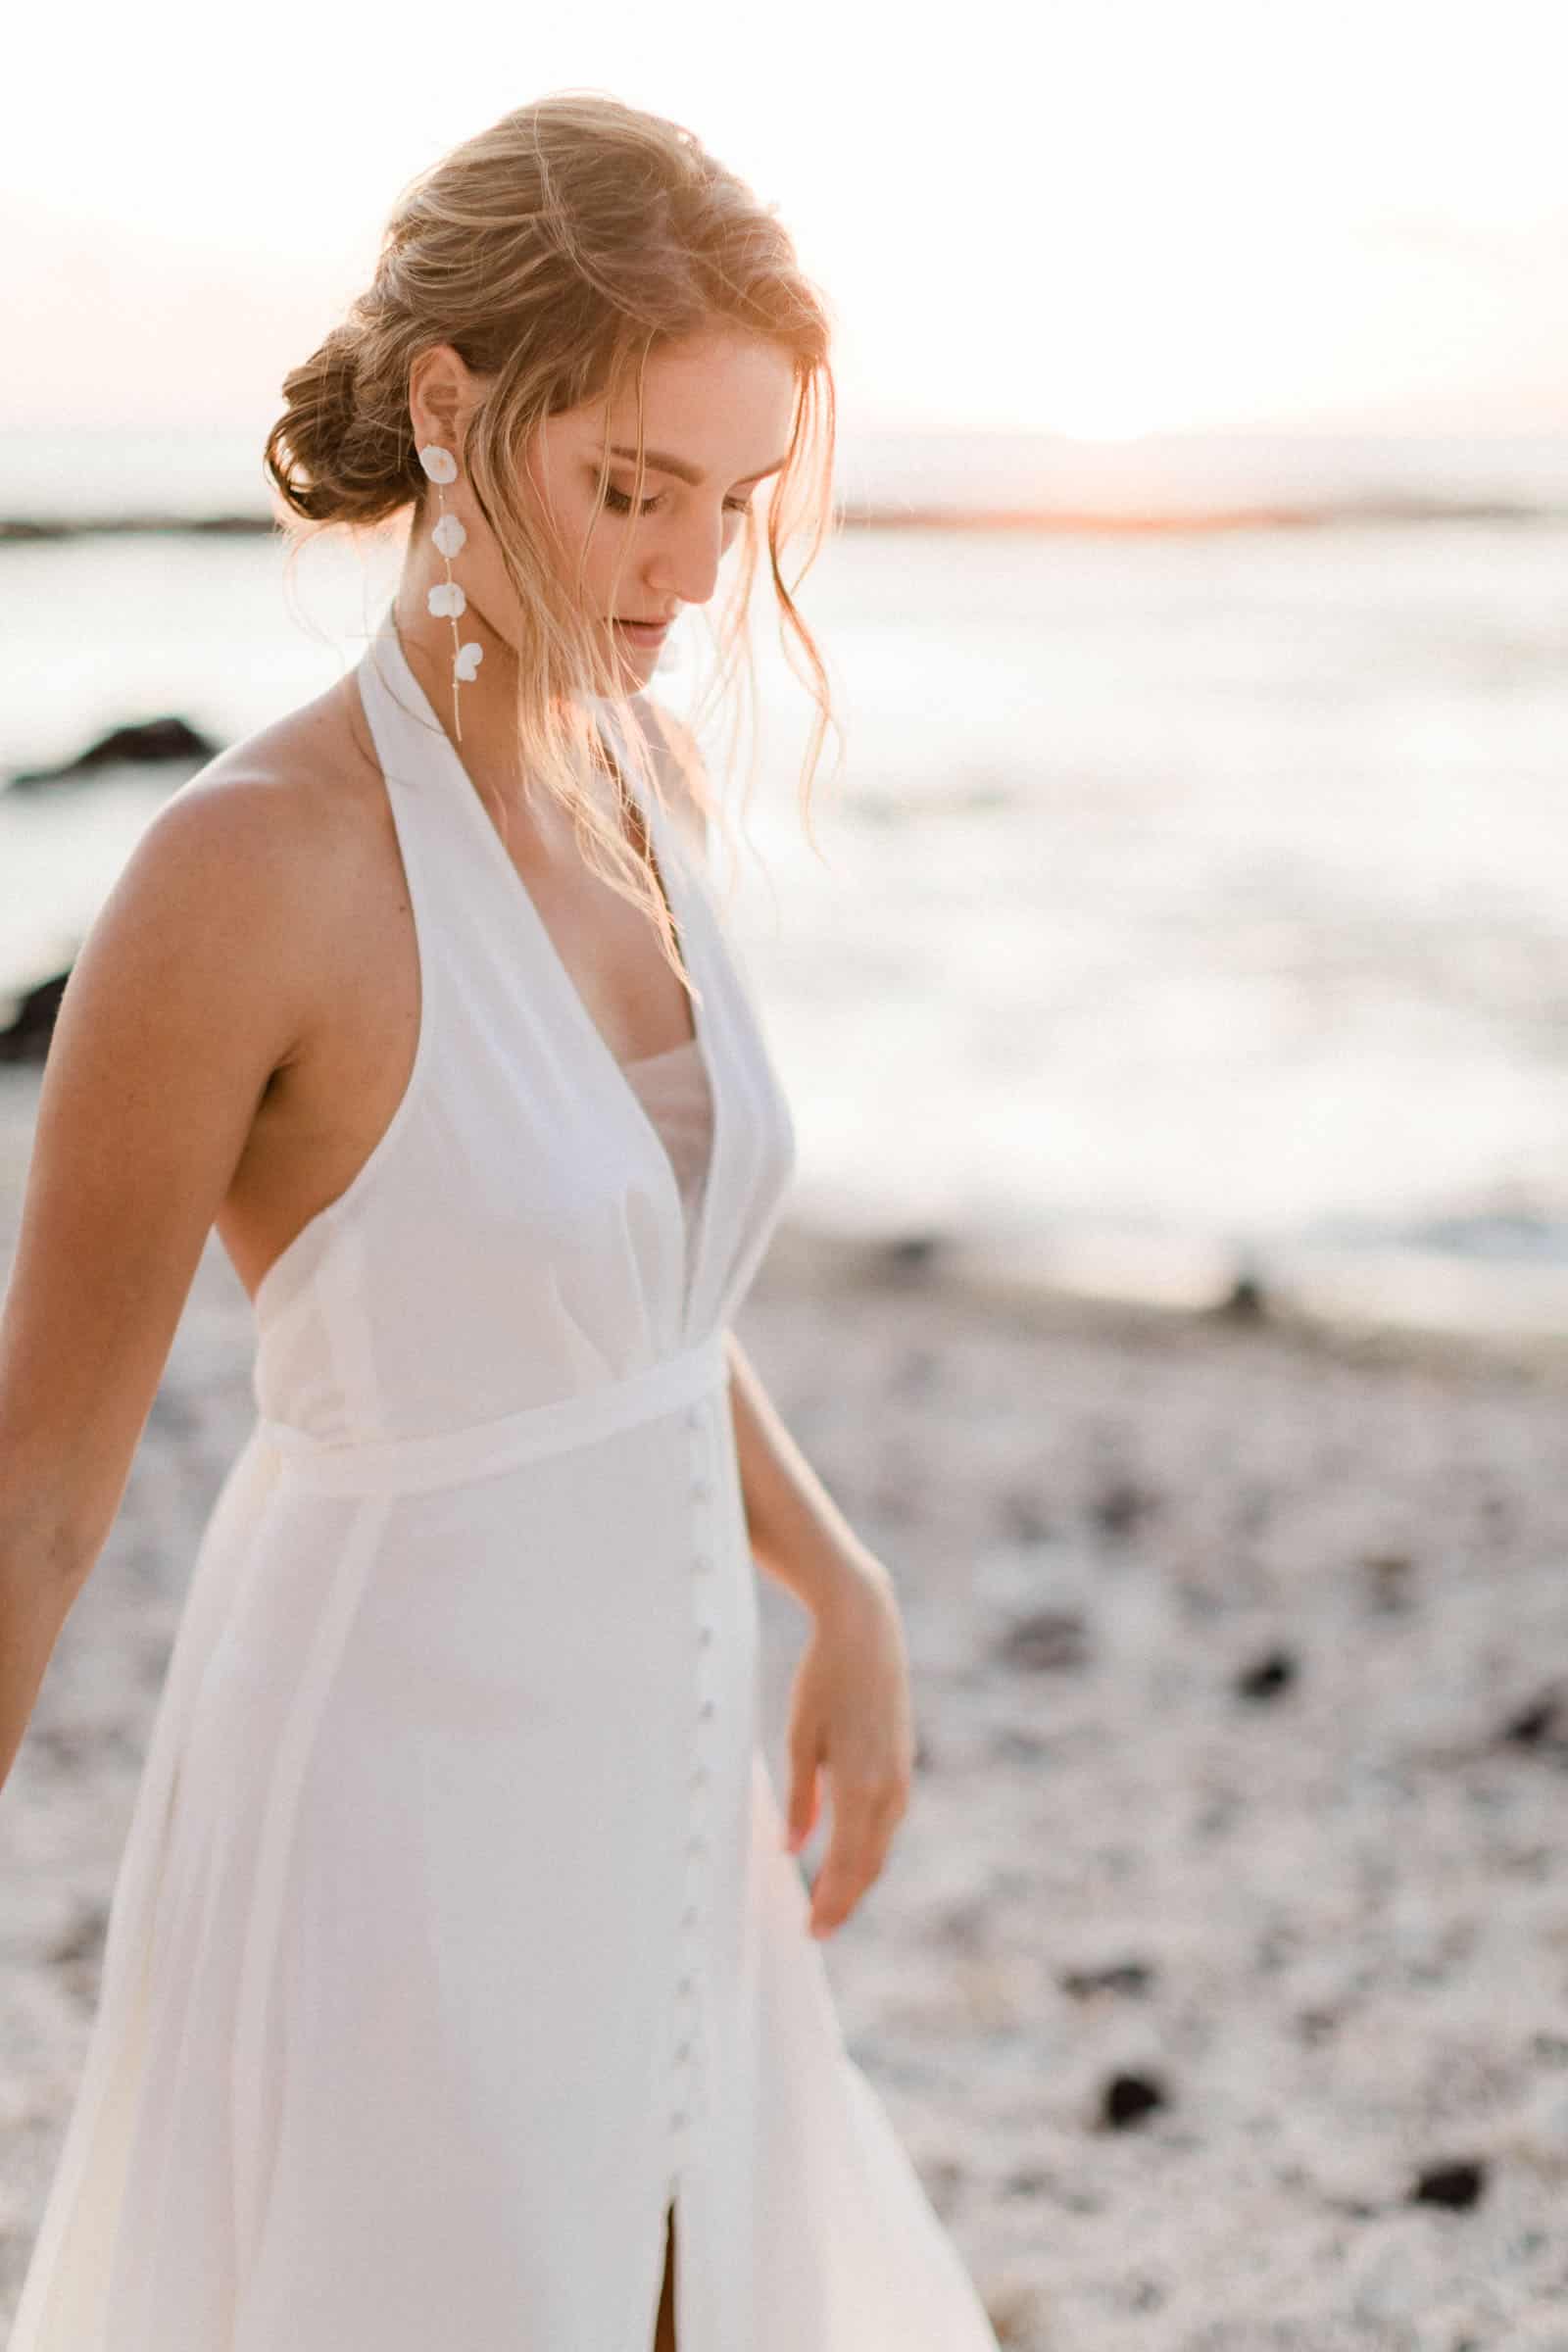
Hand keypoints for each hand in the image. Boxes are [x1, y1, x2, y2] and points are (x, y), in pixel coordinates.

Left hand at [781, 1561, 915, 1939]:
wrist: (865, 1630)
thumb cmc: (823, 1680)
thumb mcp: (800, 1738)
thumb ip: (801, 1799)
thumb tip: (792, 1849)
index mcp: (862, 1787)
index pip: (848, 1865)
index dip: (831, 1903)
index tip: (811, 1931)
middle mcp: (890, 1789)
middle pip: (870, 1864)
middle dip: (845, 1899)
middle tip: (817, 1927)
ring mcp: (902, 1776)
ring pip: (881, 1844)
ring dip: (858, 1875)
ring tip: (829, 1898)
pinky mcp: (903, 1763)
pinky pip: (887, 1820)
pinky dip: (869, 1846)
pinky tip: (848, 1853)